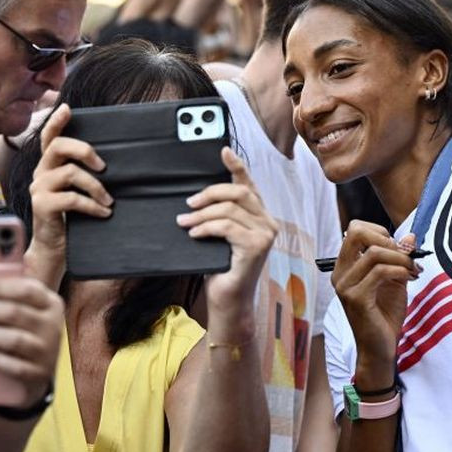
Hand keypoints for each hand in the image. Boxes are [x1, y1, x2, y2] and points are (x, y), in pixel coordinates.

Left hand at [0, 278, 64, 407]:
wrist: (48, 369)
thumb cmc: (32, 332)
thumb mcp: (34, 309)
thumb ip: (15, 294)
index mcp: (51, 304)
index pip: (26, 290)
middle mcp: (52, 326)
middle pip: (14, 312)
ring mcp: (47, 351)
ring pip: (12, 339)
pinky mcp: (38, 373)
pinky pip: (12, 365)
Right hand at [24, 104, 111, 288]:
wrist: (54, 248)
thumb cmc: (70, 219)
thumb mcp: (77, 192)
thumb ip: (83, 175)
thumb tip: (110, 164)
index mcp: (48, 166)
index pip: (48, 137)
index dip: (57, 121)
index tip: (69, 108)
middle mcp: (40, 173)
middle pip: (58, 146)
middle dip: (85, 151)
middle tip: (104, 167)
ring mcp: (38, 188)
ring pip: (69, 173)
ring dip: (95, 186)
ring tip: (109, 201)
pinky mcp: (41, 205)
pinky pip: (71, 198)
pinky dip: (91, 205)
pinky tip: (103, 213)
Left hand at [177, 148, 277, 310]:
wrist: (227, 301)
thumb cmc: (220, 269)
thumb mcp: (217, 237)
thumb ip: (217, 216)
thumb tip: (194, 200)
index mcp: (259, 217)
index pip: (248, 185)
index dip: (236, 166)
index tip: (223, 151)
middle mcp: (268, 223)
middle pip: (238, 192)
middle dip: (209, 194)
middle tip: (189, 204)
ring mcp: (265, 234)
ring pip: (229, 209)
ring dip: (201, 215)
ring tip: (184, 223)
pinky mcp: (256, 247)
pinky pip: (227, 227)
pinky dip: (206, 228)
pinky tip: (194, 234)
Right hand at [332, 223, 418, 387]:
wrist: (379, 348)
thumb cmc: (384, 315)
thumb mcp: (395, 280)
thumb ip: (399, 258)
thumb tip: (411, 236)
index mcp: (345, 267)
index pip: (355, 229)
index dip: (380, 232)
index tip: (398, 248)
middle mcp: (340, 273)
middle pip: (357, 232)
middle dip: (387, 238)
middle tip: (404, 255)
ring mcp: (345, 286)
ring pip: (374, 253)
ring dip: (401, 258)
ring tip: (413, 269)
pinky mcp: (356, 298)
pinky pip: (381, 272)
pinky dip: (400, 270)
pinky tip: (409, 278)